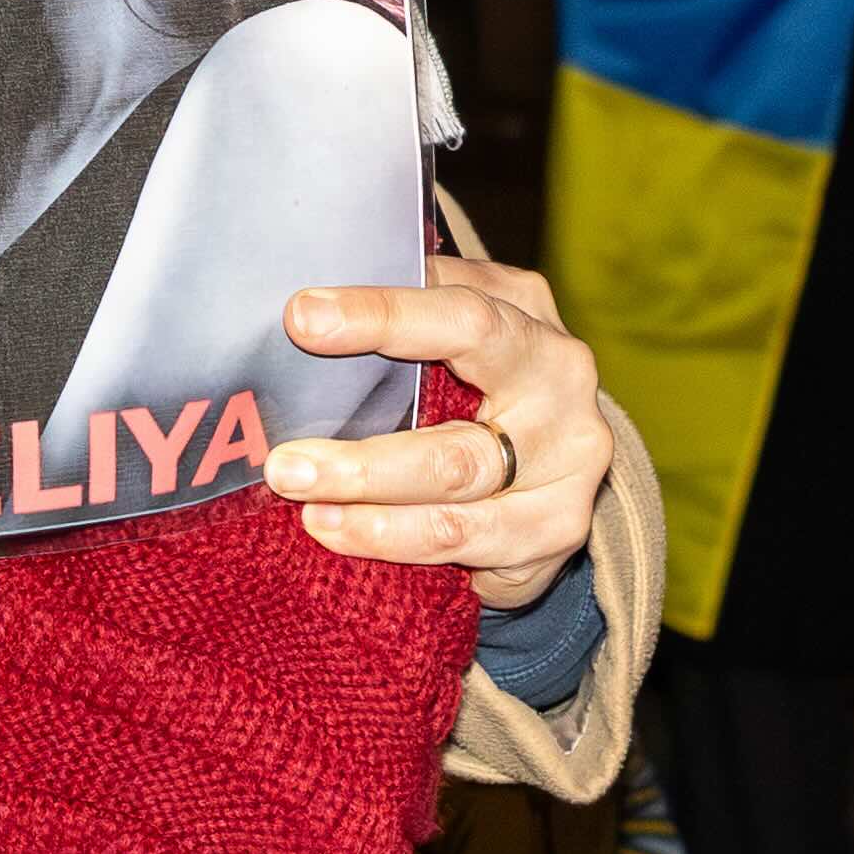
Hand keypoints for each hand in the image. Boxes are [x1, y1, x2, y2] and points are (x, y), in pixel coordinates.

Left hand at [275, 256, 627, 615]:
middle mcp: (559, 387)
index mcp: (527, 313)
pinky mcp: (558, 528)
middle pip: (458, 440)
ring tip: (309, 514)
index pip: (460, 316)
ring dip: (373, 517)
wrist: (552, 438)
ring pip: (458, 503)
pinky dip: (401, 546)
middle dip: (363, 463)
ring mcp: (567, 466)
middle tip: (286, 468)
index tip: (302, 320)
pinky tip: (344, 537)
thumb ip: (401, 307)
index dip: (381, 317)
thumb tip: (302, 310)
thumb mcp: (452, 314)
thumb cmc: (478, 360)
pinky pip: (469, 544)